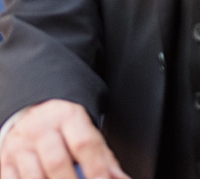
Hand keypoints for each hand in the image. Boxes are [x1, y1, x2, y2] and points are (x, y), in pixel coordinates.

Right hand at [0, 100, 128, 178]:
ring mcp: (20, 144)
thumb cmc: (65, 128)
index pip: (84, 144)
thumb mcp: (86, 133)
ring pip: (33, 176)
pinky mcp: (5, 158)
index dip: (96, 168)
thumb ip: (104, 158)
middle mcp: (41, 128)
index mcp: (68, 117)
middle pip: (57, 162)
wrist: (34, 113)